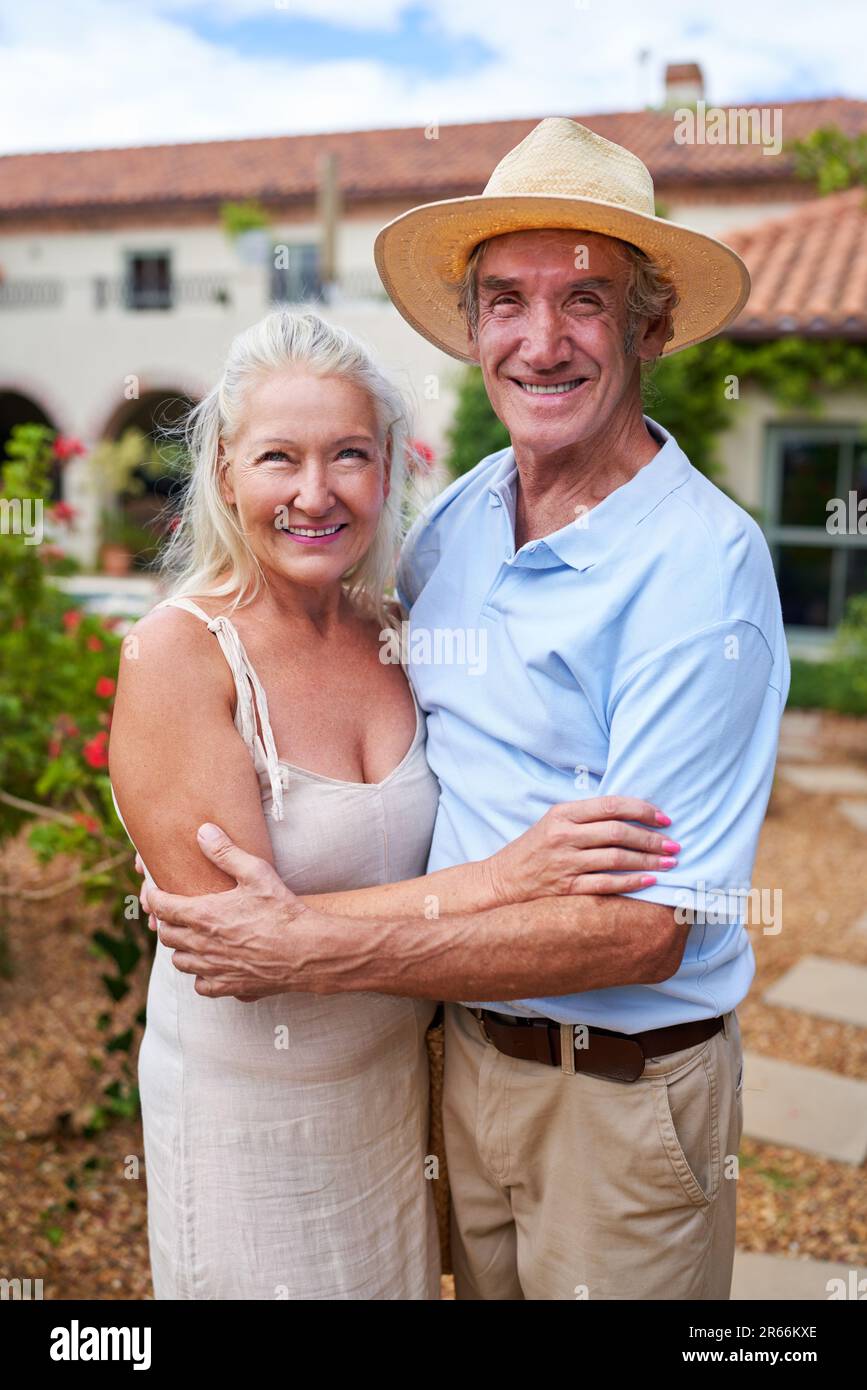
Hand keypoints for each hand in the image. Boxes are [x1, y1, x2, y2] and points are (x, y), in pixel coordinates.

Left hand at [144, 823, 317, 1001]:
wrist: (306, 950)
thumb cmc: (282, 910)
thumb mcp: (256, 873)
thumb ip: (226, 852)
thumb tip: (203, 831)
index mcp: (203, 915)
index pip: (162, 907)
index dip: (154, 897)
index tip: (155, 891)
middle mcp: (202, 945)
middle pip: (167, 935)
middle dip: (167, 922)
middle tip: (177, 912)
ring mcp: (213, 968)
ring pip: (179, 961)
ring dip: (181, 948)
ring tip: (193, 938)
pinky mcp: (228, 987)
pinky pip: (200, 985)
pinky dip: (201, 975)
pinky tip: (212, 964)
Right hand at [486, 796, 679, 905]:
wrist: (502, 881)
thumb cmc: (533, 850)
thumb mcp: (554, 823)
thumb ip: (587, 817)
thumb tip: (632, 815)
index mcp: (563, 814)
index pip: (612, 806)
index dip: (643, 811)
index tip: (665, 819)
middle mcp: (563, 836)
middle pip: (618, 832)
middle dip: (651, 839)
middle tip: (674, 845)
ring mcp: (564, 863)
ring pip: (616, 858)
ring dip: (648, 861)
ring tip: (670, 864)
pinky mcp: (565, 888)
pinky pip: (605, 884)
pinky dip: (631, 882)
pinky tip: (650, 882)